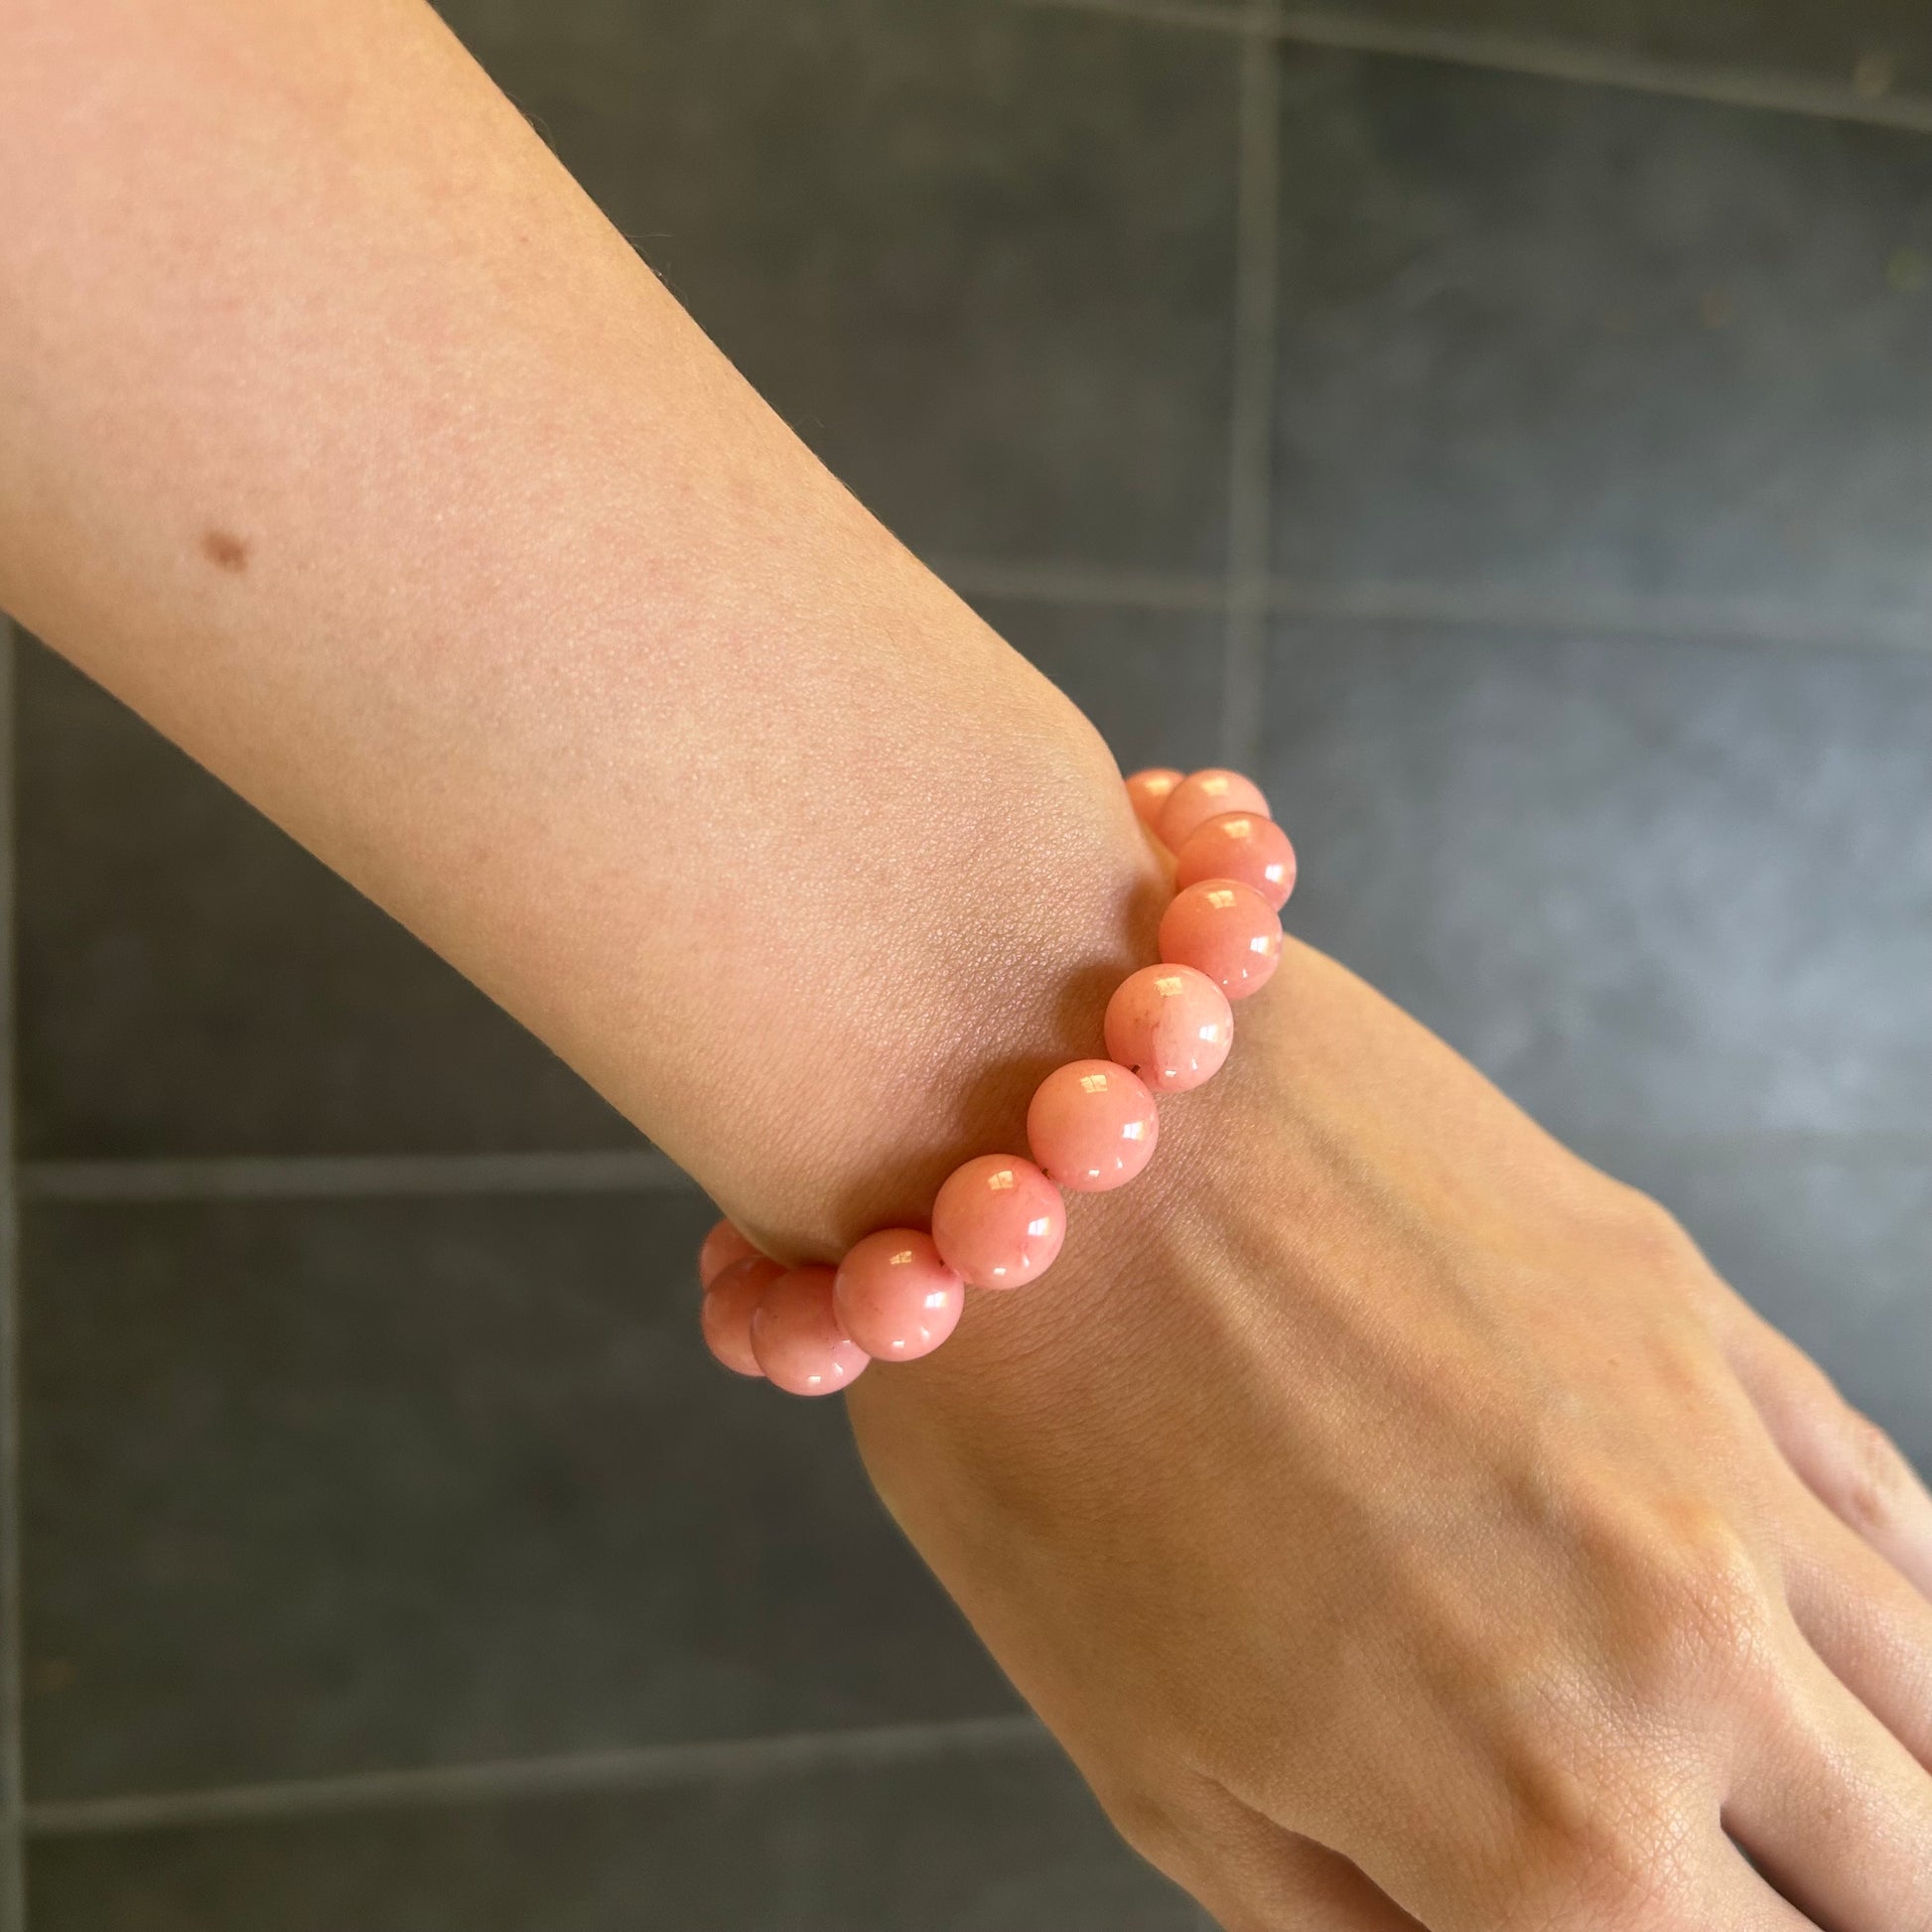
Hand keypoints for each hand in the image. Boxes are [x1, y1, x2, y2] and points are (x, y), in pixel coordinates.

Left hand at [848, 939, 1931, 1929]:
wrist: (1042, 1115)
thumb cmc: (1044, 1453)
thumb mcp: (1164, 1778)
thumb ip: (1376, 1929)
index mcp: (1552, 1831)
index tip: (1665, 1929)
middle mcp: (1692, 1657)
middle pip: (1907, 1883)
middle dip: (1826, 1912)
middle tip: (1725, 1886)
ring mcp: (1716, 1461)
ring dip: (1887, 1785)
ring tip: (1792, 1797)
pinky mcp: (1692, 1305)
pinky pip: (1892, 1512)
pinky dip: (1886, 1615)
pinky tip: (1821, 1638)